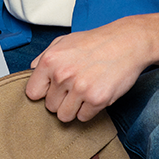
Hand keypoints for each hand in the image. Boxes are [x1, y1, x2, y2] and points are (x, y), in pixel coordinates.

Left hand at [25, 20, 151, 122]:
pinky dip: (89, 110)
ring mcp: (80, 88)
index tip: (51, 89)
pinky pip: (83, 117)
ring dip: (73, 108)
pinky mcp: (97, 99)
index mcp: (50, 60)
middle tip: (74, 87)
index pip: (32, 93)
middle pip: (50, 107)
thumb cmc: (96, 42)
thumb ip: (44, 56)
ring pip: (64, 116)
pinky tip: (95, 94)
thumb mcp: (64, 41)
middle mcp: (62, 75)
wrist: (126, 42)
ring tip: (83, 92)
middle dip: (61, 100)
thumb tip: (31, 71)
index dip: (43, 92)